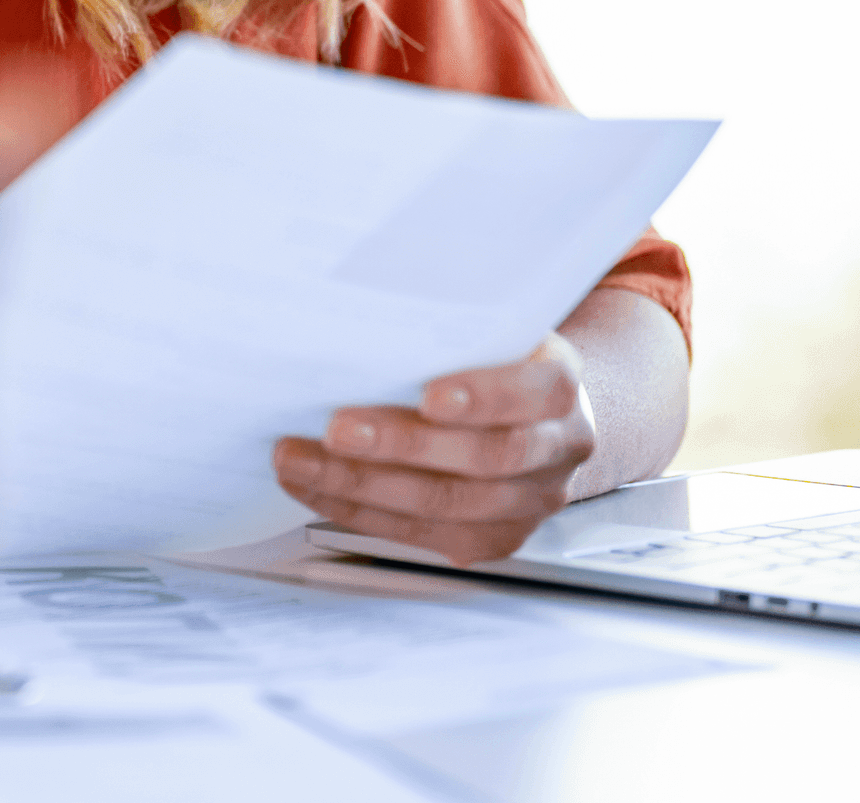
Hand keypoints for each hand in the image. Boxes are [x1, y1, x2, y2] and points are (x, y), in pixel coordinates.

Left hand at [274, 335, 599, 565]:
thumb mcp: (485, 331)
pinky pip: (421, 534)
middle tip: (336, 429)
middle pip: (485, 458)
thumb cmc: (489, 361)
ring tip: (299, 461)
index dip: (484, 397)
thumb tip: (361, 320)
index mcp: (560, 387)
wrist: (529, 414)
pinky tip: (315, 486)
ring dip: (362, 485)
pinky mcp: (492, 538)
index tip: (427, 395)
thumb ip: (448, 332)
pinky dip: (358, 510)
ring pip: (447, 505)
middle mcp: (556, 450)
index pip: (537, 392)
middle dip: (401, 446)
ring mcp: (529, 503)